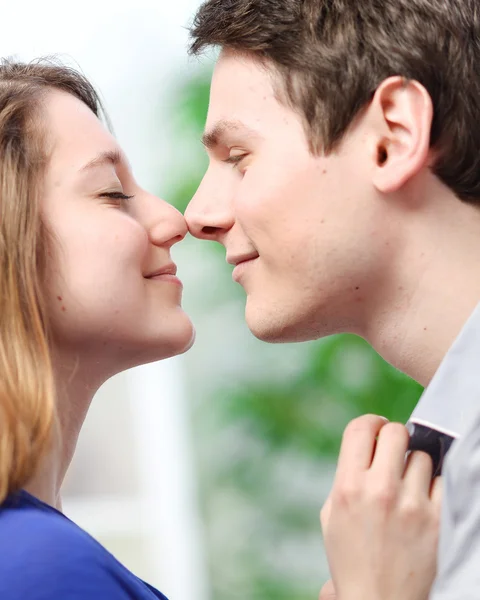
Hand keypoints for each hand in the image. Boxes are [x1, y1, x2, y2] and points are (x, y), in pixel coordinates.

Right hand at [320, 415, 441, 599]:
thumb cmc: (351, 558)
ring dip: (415, 465)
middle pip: (396, 432)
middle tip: (395, 451)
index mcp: (347, 487)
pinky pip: (442, 481)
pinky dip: (434, 487)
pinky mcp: (437, 521)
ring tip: (409, 486)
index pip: (360, 428)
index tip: (377, 428)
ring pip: (422, 456)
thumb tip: (366, 446)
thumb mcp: (332, 515)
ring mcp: (411, 505)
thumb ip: (346, 476)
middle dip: (394, 436)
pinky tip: (424, 502)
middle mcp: (379, 491)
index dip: (370, 422)